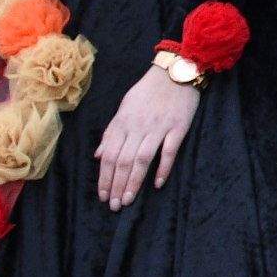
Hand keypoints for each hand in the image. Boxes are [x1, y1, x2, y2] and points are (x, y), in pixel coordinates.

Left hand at [95, 68, 198, 209]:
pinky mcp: (178, 128)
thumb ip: (111, 132)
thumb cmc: (148, 91)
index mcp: (123, 123)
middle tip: (115, 205)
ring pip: (141, 159)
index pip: (109, 156)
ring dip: (133, 182)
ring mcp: (158, 128)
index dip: (104, 178)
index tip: (103, 196)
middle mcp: (138, 127)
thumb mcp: (124, 108)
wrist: (175, 72)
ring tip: (128, 199)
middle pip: (123, 161)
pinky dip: (162, 168)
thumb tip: (98, 155)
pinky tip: (157, 184)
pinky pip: (168, 151)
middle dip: (116, 185)